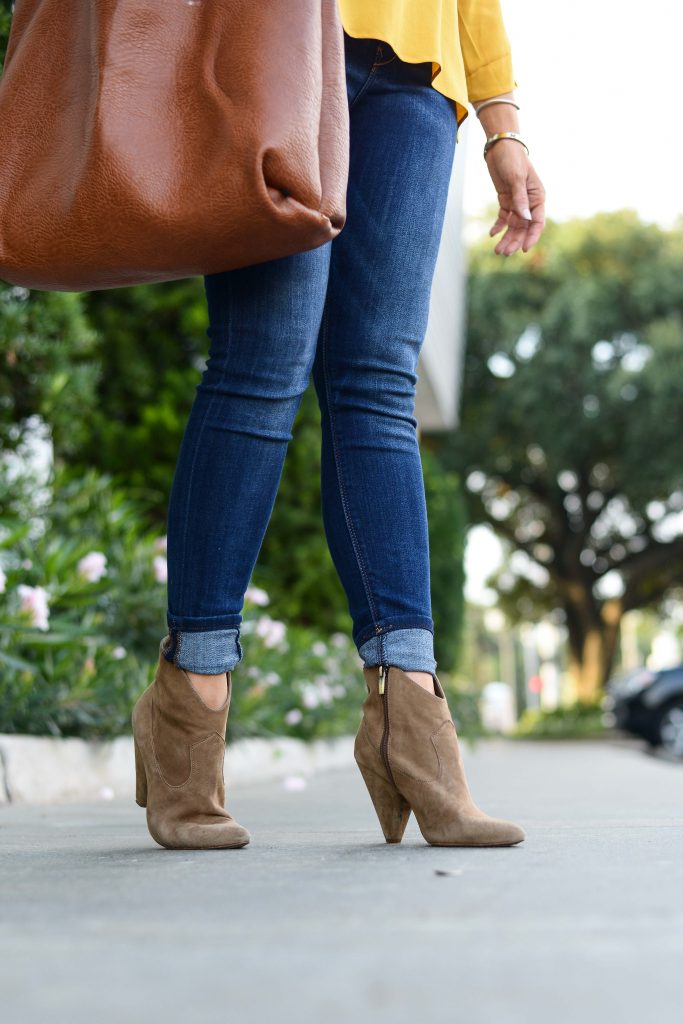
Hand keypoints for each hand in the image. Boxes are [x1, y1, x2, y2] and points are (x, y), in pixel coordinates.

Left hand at [484, 140, 545, 254]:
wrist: (500, 146)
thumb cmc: (512, 158)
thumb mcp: (516, 178)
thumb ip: (520, 199)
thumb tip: (525, 219)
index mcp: (537, 197)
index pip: (537, 222)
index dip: (531, 237)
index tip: (524, 250)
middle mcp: (529, 202)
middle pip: (523, 227)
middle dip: (514, 241)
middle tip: (503, 253)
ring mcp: (517, 202)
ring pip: (513, 225)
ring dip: (506, 238)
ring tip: (497, 250)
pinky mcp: (506, 200)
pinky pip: (504, 218)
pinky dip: (498, 226)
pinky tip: (491, 234)